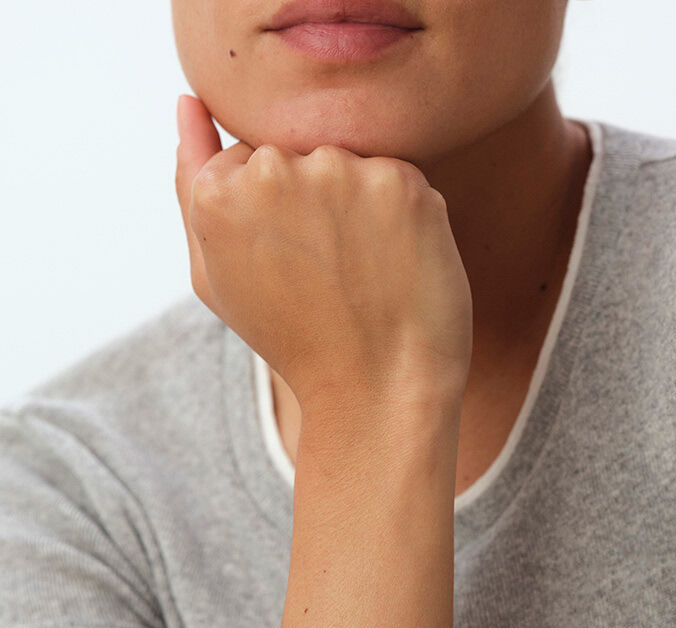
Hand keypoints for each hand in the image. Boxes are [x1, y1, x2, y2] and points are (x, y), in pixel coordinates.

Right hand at [174, 94, 472, 414]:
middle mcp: (274, 170)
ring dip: (361, 204)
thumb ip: (191, 184)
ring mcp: (341, 172)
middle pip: (299, 154)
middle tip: (330, 275)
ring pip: (351, 162)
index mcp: (218, 193)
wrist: (377, 392)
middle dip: (316, 201)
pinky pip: (399, 179)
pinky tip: (397, 266)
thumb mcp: (217, 276)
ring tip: (363, 273)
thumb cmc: (295, 340)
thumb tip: (187, 103)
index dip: (275, 215)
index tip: (290, 266)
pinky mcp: (402, 183)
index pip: (247, 160)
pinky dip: (403, 216)